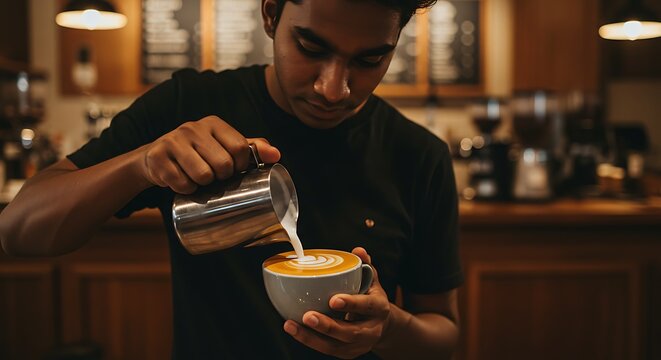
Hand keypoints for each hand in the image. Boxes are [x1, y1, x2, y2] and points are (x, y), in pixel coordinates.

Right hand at [137, 115, 279, 193]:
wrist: (156, 157)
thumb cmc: (199, 153)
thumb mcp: (224, 146)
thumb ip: (251, 148)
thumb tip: (277, 155)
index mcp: (213, 123)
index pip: (239, 148)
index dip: (241, 166)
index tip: (235, 171)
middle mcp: (192, 127)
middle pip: (223, 164)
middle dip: (222, 178)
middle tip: (215, 177)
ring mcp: (173, 141)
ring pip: (203, 176)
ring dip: (203, 185)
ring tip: (198, 179)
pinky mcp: (157, 157)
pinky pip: (182, 184)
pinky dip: (185, 189)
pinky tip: (182, 182)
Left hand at [283, 247, 391, 358]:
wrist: (381, 325)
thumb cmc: (370, 298)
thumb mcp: (371, 280)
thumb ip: (364, 265)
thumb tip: (358, 250)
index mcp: (379, 308)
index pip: (367, 306)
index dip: (352, 304)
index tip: (333, 300)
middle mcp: (371, 330)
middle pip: (350, 332)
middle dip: (327, 326)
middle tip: (307, 316)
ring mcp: (359, 345)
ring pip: (334, 346)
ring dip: (311, 337)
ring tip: (291, 325)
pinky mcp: (347, 353)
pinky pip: (326, 349)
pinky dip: (309, 340)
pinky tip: (294, 329)